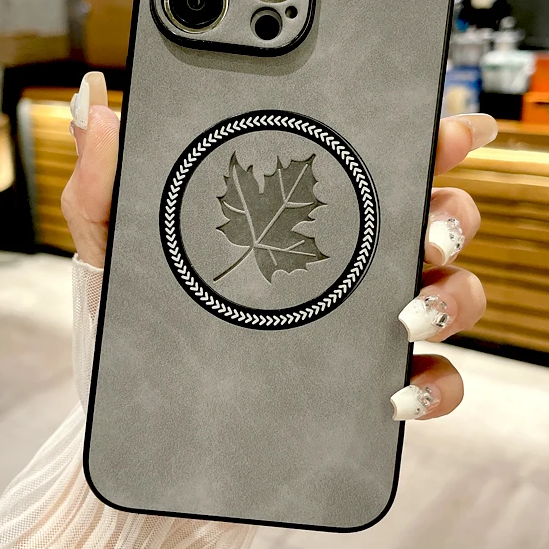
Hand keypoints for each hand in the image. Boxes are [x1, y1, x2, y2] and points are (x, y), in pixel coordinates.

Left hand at [61, 71, 494, 420]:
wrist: (136, 444)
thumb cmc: (134, 342)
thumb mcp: (113, 254)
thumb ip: (104, 181)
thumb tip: (94, 104)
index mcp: (300, 220)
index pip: (376, 164)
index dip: (428, 138)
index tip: (454, 126)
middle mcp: (343, 268)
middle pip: (434, 221)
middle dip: (453, 213)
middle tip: (429, 226)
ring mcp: (361, 331)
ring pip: (452, 296)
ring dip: (453, 296)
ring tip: (408, 312)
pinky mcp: (366, 393)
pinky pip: (433, 386)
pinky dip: (436, 387)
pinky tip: (396, 392)